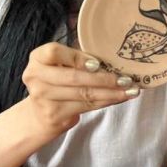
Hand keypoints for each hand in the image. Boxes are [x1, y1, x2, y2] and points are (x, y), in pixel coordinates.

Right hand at [21, 42, 139, 135]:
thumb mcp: (61, 64)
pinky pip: (86, 106)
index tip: (98, 63)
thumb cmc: (57, 81)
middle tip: (126, 79)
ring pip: (83, 94)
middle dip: (103, 79)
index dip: (78, 58)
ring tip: (130, 90)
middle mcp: (35, 77)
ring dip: (111, 92)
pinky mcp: (54, 115)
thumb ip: (79, 56)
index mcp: (38, 58)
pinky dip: (106, 101)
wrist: (39, 114)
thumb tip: (114, 53)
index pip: (54, 52)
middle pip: (73, 77)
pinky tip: (120, 97)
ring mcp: (43, 98)